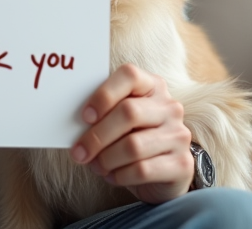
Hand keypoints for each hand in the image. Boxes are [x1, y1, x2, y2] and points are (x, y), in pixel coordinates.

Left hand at [70, 63, 193, 203]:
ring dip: (106, 159)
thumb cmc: (132, 139)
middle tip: (79, 152)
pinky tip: (112, 176)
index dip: (104, 94)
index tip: (85, 116)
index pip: (129, 75)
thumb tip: (70, 121)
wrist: (162, 174)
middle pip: (129, 112)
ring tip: (96, 166)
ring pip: (133, 145)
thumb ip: (102, 113)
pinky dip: (120, 175)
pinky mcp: (181, 165)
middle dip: (97, 135)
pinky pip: (142, 169)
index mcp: (152, 86)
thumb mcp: (118, 120)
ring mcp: (179, 135)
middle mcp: (170, 107)